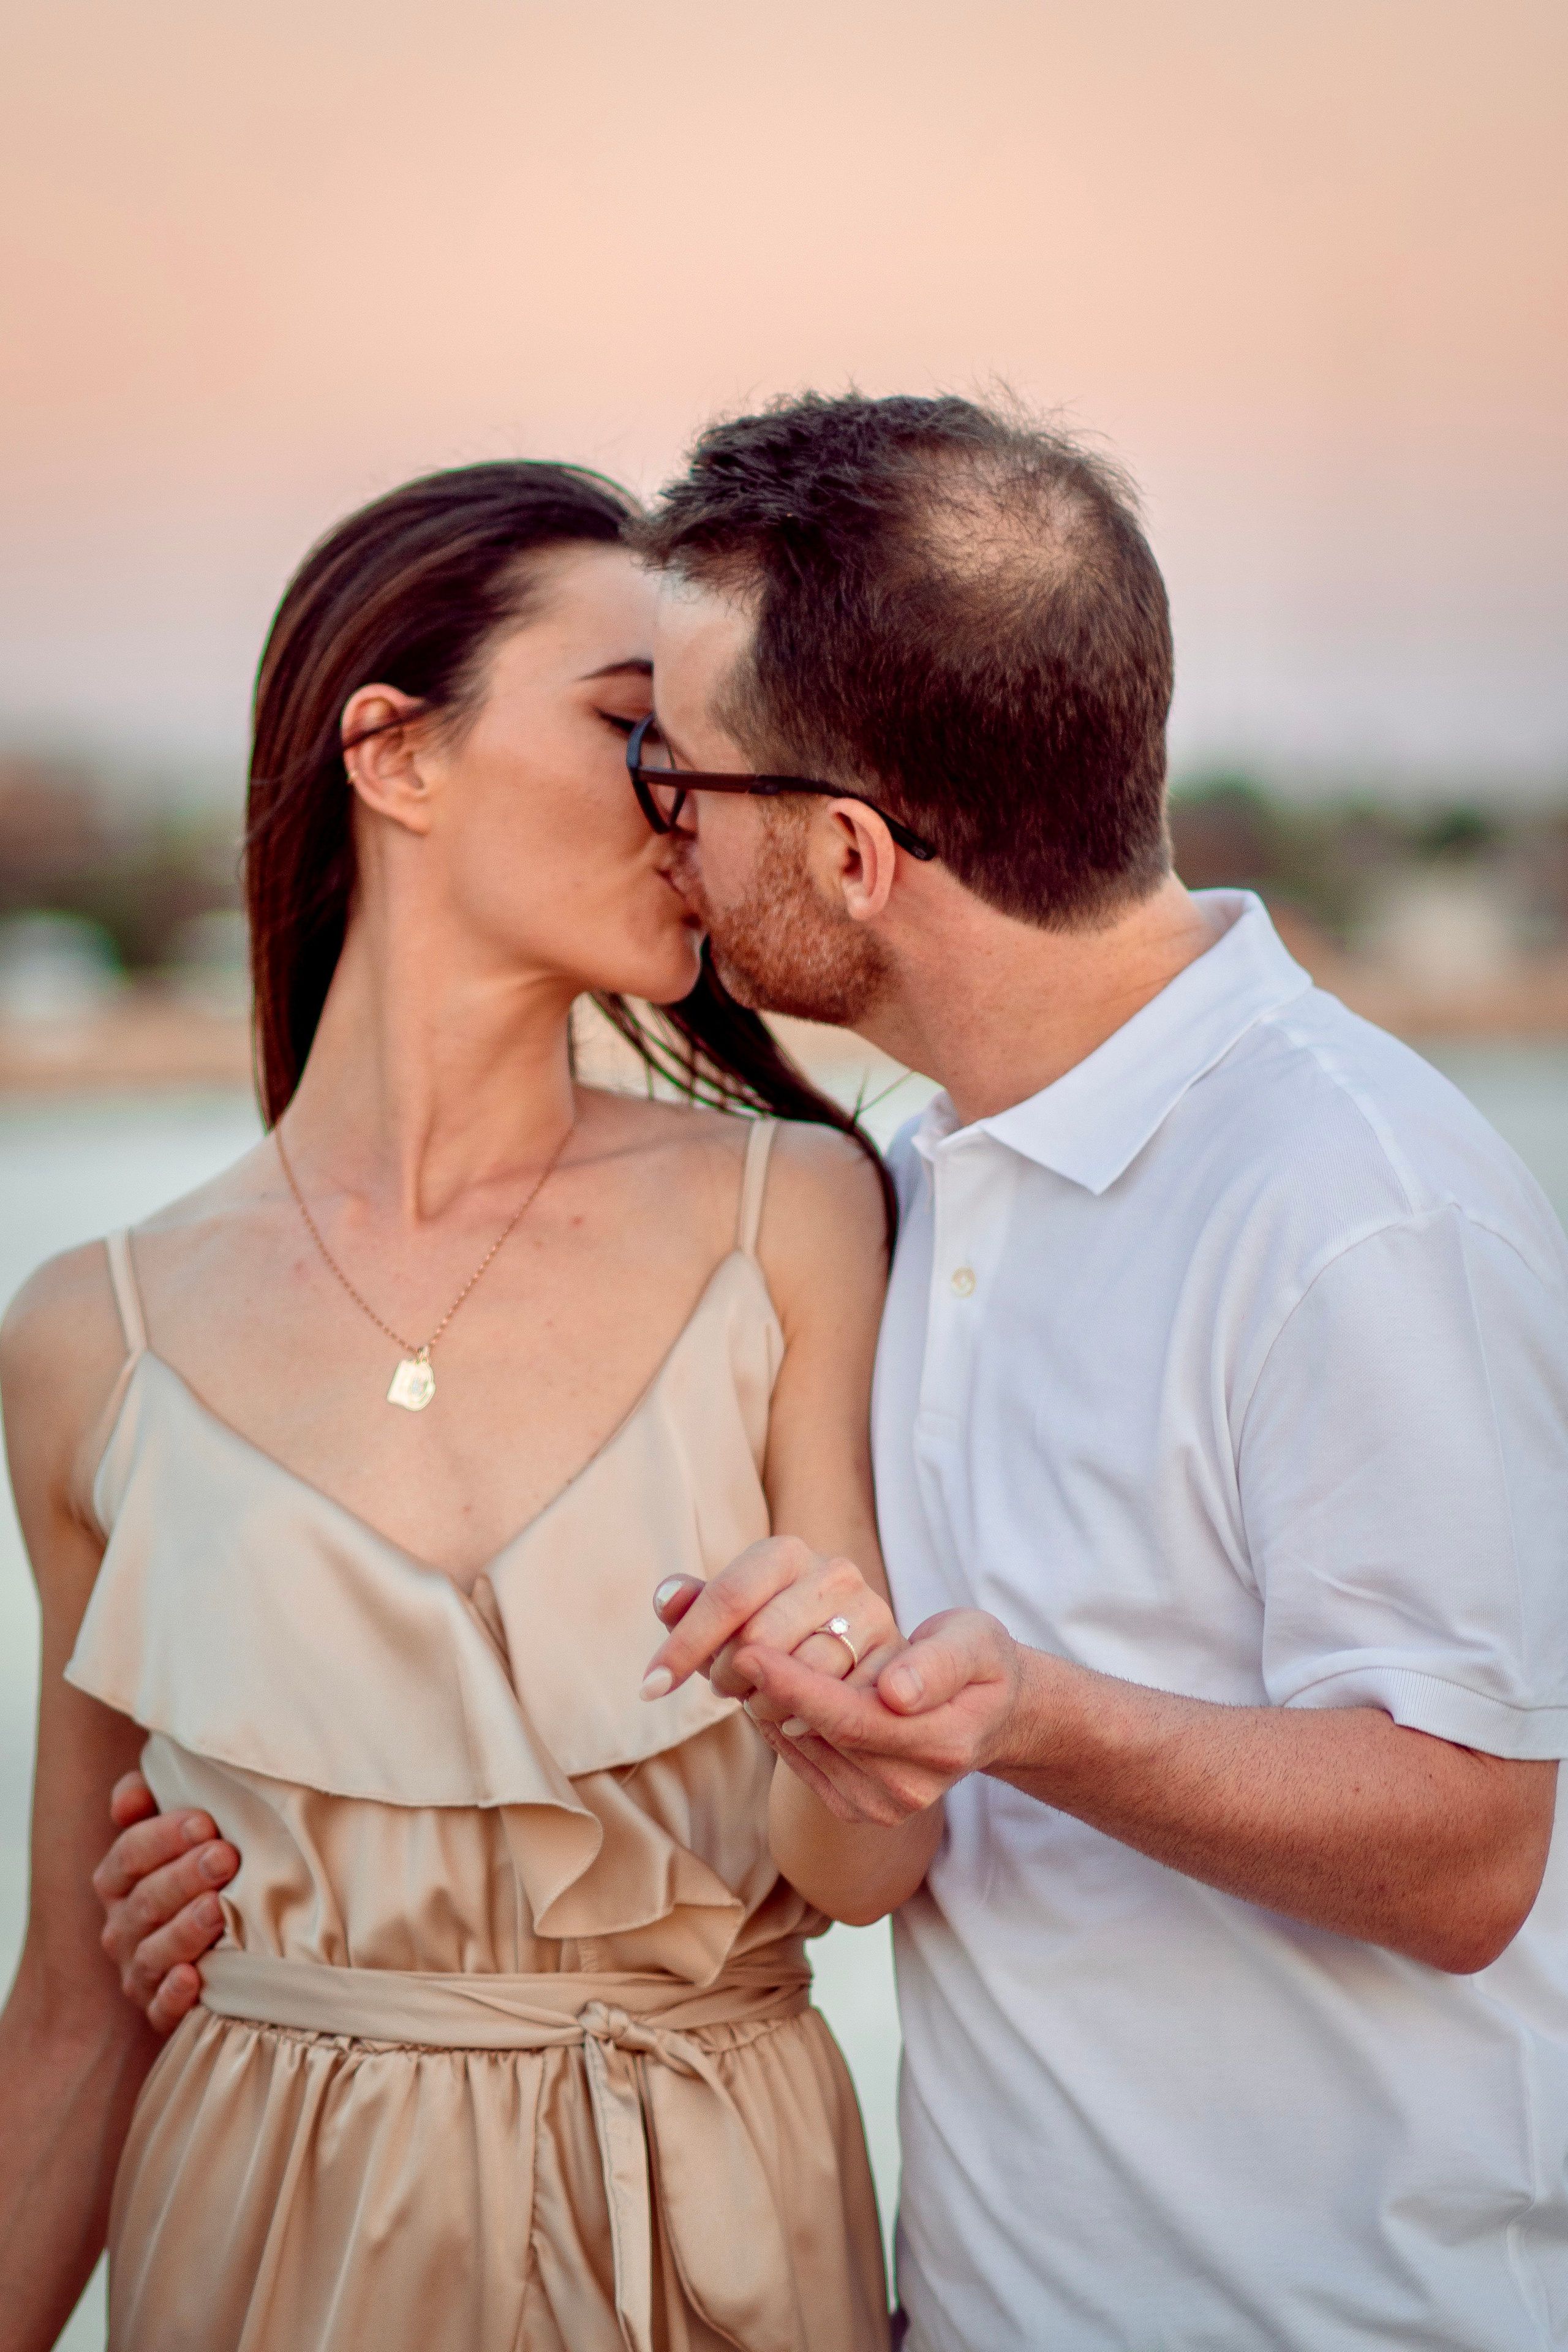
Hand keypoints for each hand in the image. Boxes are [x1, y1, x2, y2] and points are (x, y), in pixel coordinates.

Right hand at [92, 1772, 237, 2032]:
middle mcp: (122, 1926)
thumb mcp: (177, 1830)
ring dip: (185, 1930)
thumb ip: (149, 1800)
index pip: (129, 1855)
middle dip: (185, 1877)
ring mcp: (139, 1970)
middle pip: (145, 1900)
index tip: (205, 1822)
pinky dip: (175, 1996)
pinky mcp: (160, 2009)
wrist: (221, 1940)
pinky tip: (194, 1978)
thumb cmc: (199, 1869)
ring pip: (153, 1953)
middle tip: (225, 1857)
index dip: (163, 1837)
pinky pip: (161, 2009)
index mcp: (119, 1879)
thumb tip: (130, 1795)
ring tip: (218, 1909)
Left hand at [642, 1538, 906, 1720]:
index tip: (650, 1687)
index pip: (727, 1597)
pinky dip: (804, 1719)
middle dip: (727, 1678)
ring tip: (759, 1701)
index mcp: (786, 1551)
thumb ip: (693, 1606)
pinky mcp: (893, 1657)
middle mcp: (834, 1571)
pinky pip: (839, 1703)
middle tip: (726, 1689)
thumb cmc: (771, 1634)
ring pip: (799, 1675)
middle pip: (759, 1640)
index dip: (684, 1645)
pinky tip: (792, 1719)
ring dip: (763, 1703)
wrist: (847, 1659)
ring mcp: (871, 1612)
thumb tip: (666, 1597)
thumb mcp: (728, 1620)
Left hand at [734, 1608, 1029, 1824]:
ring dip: (765, 1707)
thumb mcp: (975, 1644)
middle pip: (821, 1734)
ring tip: (729, 1661)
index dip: (797, 1685)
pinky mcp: (859, 1807)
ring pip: (806, 1748)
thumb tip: (896, 1691)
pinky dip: (777, 1726)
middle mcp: (908, 1787)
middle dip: (768, 1691)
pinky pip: (805, 1764)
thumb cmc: (980, 1663)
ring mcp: (883, 1805)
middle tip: (719, 1645)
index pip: (852, 1716)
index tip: (748, 1649)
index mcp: (940, 1743)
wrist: (991, 1715)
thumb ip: (939, 1664)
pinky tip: (758, 1691)